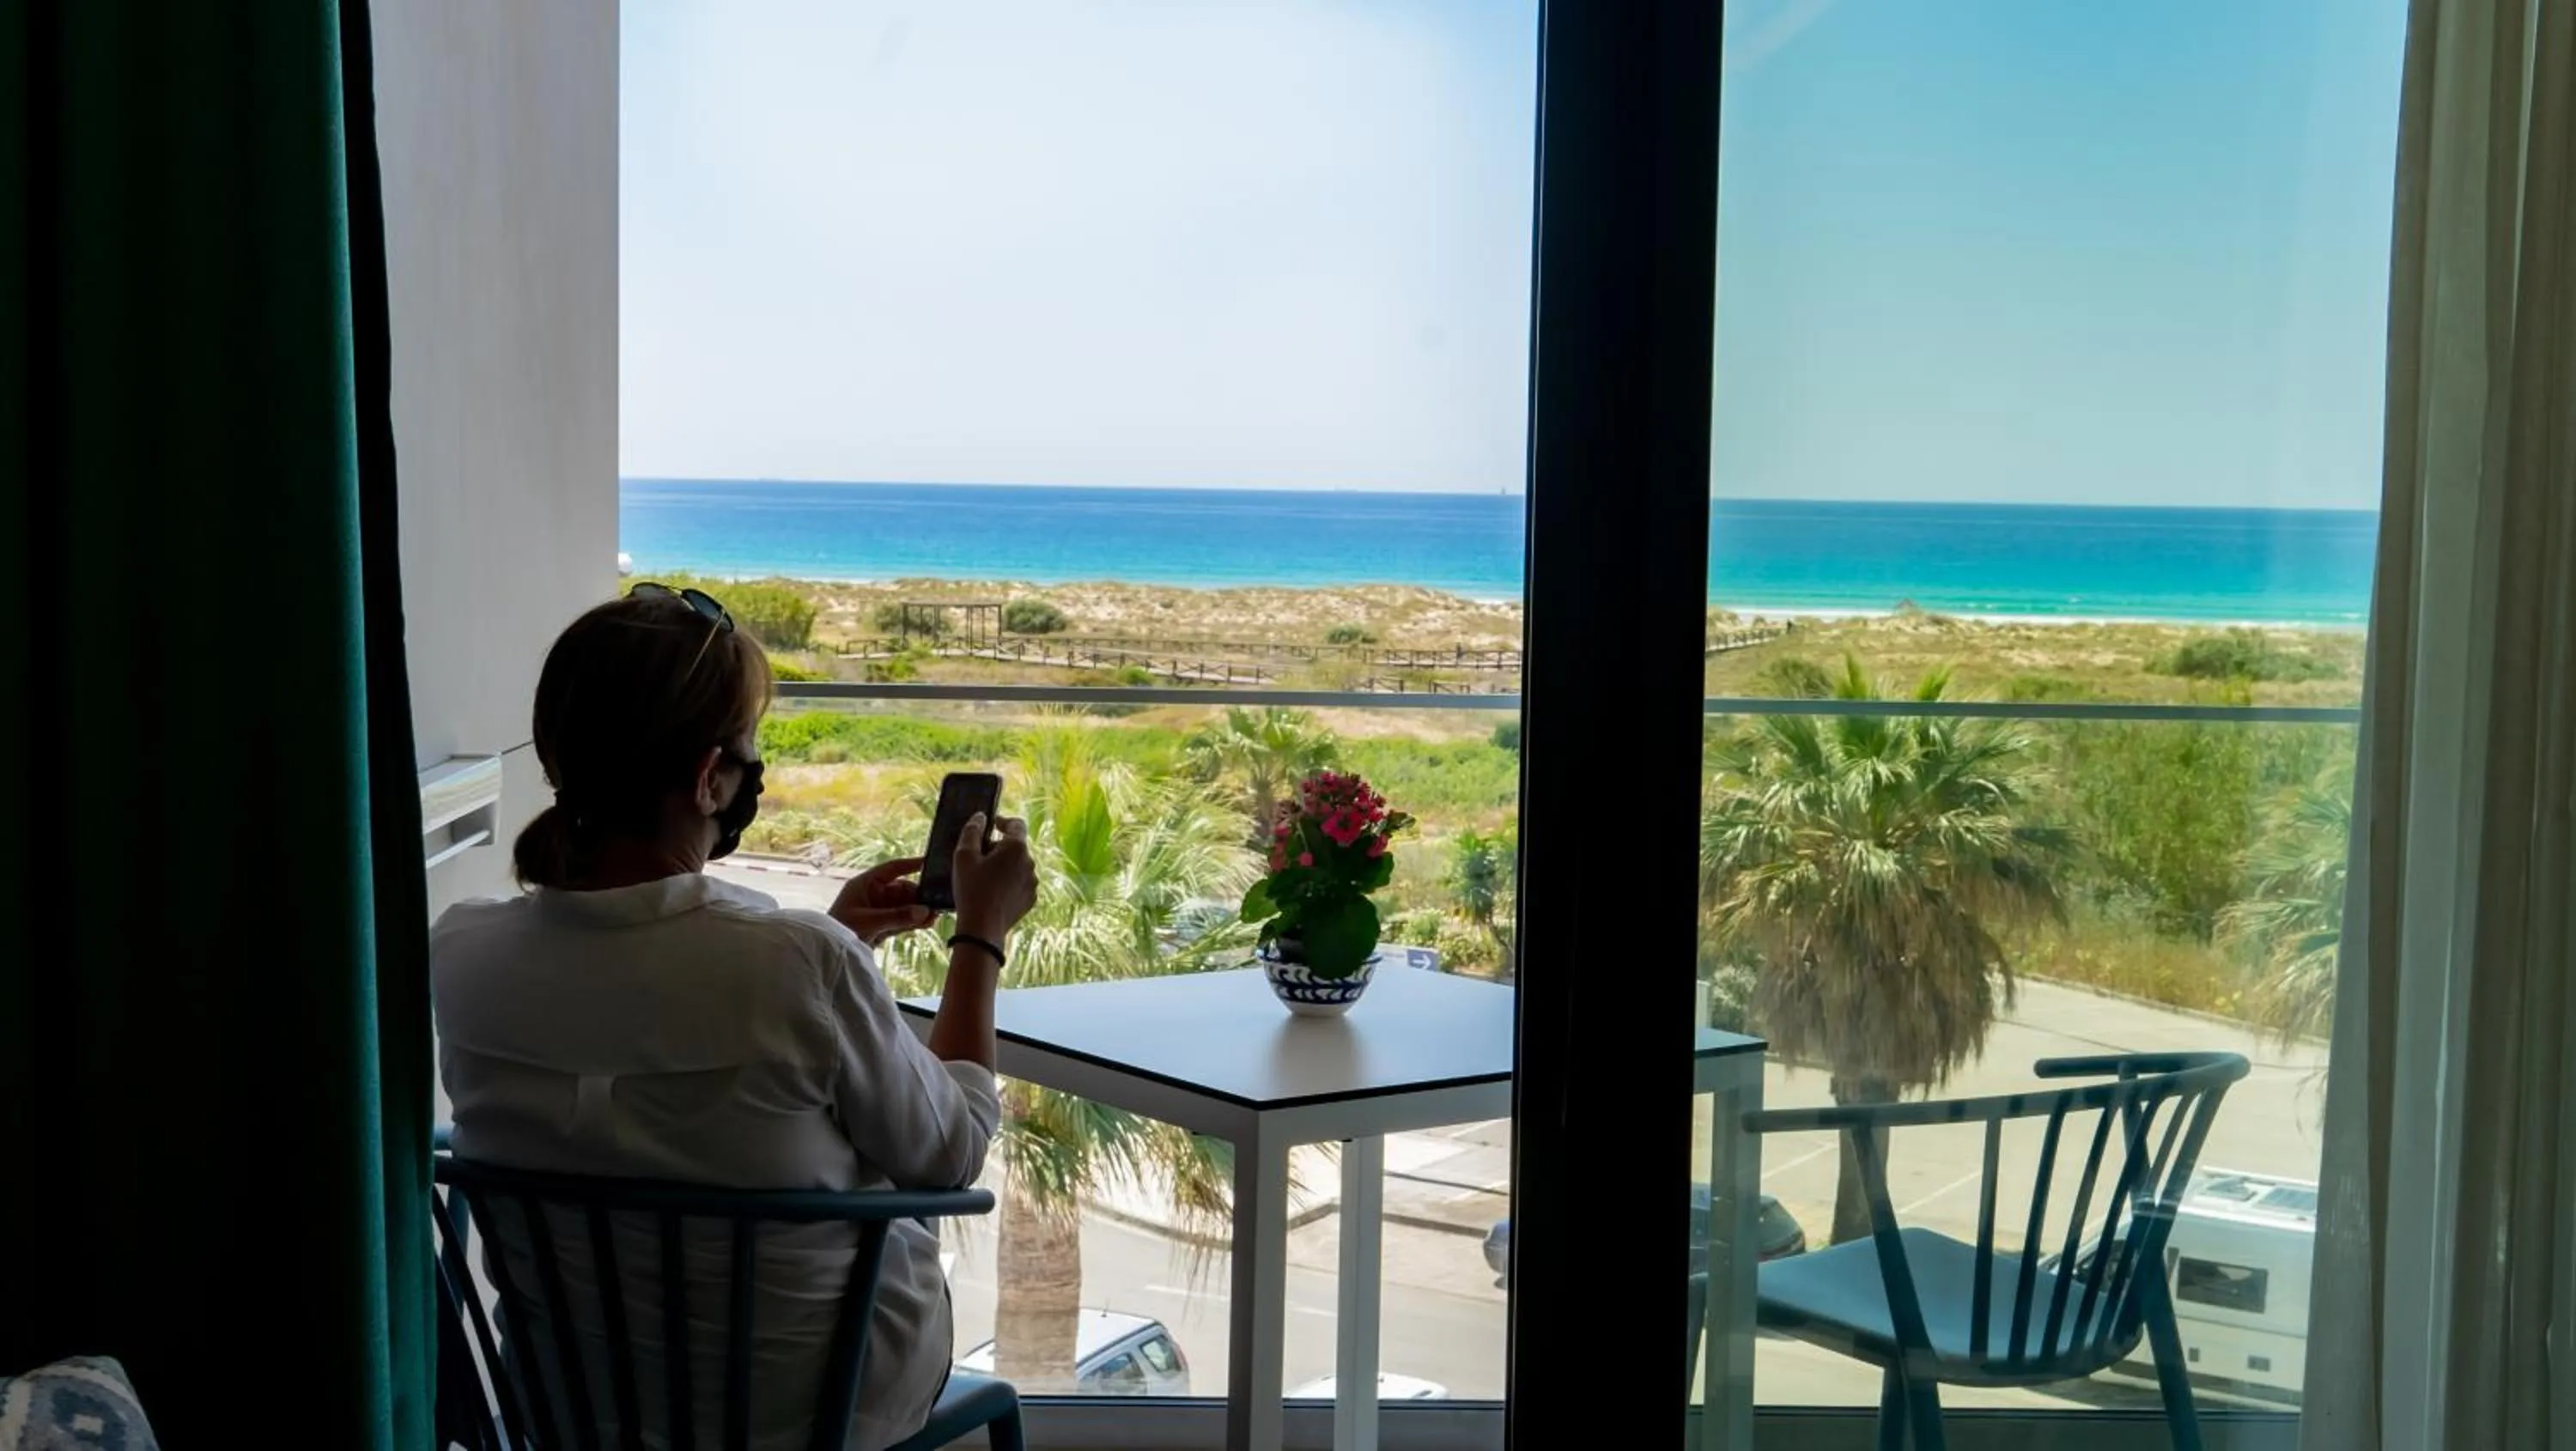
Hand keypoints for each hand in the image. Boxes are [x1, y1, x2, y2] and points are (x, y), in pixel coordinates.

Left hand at [829, 857, 935, 946]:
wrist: (825, 955)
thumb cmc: (839, 931)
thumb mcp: (868, 922)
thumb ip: (896, 916)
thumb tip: (924, 911)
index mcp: (865, 884)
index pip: (891, 869)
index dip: (910, 864)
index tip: (929, 863)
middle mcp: (873, 895)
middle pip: (902, 890)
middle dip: (918, 897)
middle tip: (935, 904)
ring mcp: (878, 911)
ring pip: (904, 907)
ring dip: (918, 911)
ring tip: (935, 916)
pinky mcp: (881, 926)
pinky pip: (901, 920)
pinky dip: (913, 922)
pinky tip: (926, 923)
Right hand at [950, 814, 1036, 943]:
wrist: (982, 929)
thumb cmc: (971, 890)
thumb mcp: (963, 856)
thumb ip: (972, 831)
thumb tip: (980, 817)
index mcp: (1016, 848)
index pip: (1016, 824)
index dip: (1003, 821)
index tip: (991, 825)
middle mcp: (1030, 863)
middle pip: (1015, 846)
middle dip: (999, 847)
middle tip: (978, 858)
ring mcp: (1032, 883)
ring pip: (1018, 866)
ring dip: (1004, 866)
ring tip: (983, 877)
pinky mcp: (1030, 899)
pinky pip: (1019, 883)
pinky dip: (1008, 882)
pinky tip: (991, 892)